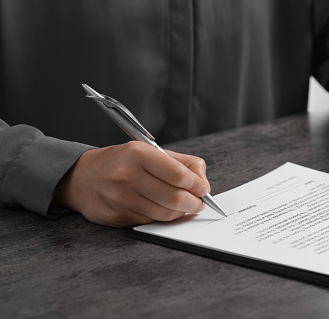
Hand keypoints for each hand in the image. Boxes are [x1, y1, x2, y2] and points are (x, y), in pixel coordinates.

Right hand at [53, 141, 209, 226]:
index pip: (177, 174)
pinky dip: (164, 218)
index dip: (196, 184)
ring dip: (181, 213)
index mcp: (137, 154)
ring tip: (185, 206)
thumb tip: (202, 181)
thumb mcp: (149, 151)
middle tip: (199, 202)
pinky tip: (165, 210)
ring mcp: (121, 199)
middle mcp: (127, 176)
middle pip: (174, 197)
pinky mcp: (117, 217)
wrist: (81, 177)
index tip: (203, 189)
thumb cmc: (122, 162)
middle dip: (194, 202)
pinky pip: (151, 221)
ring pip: (164, 214)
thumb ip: (180, 163)